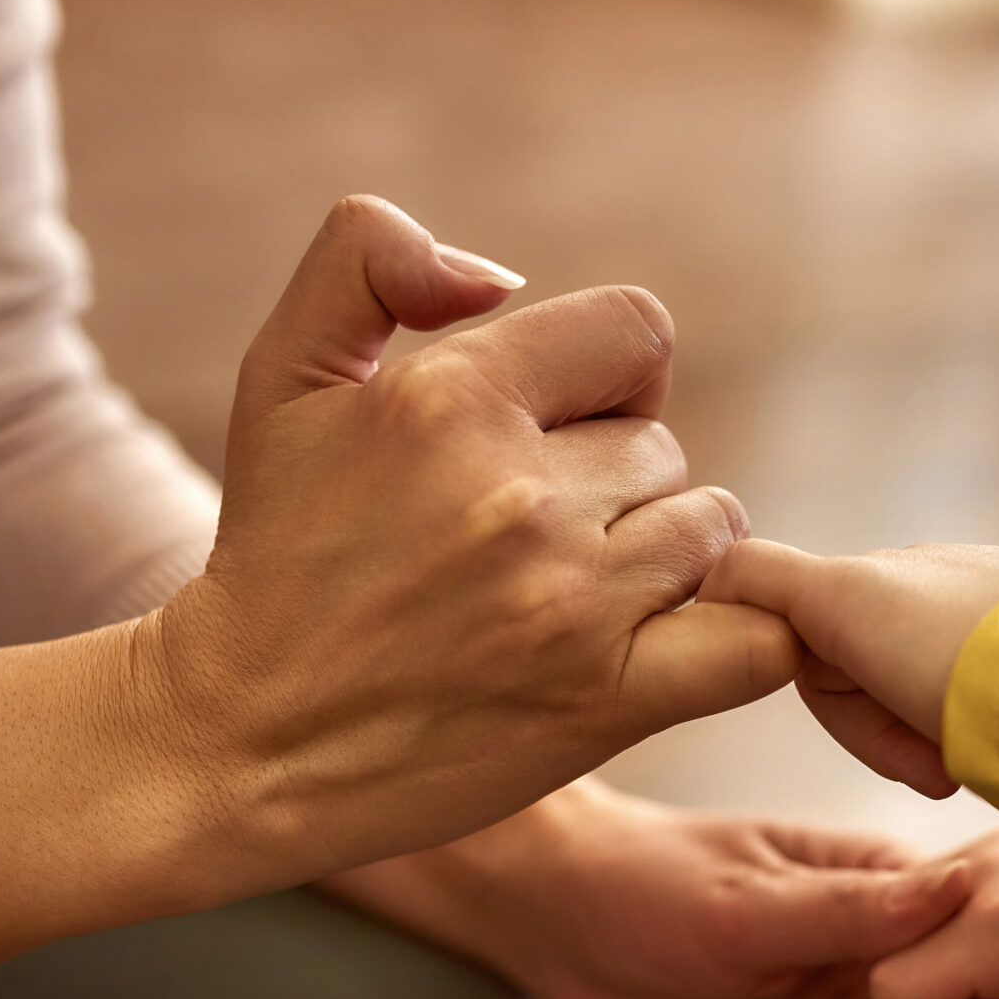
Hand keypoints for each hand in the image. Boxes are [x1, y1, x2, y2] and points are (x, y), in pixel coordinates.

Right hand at [146, 196, 803, 889]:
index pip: (637, 331)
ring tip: (574, 600)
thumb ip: (368, 260)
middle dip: (614, 484)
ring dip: (664, 561)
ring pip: (712, 532)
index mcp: (454, 396)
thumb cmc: (274, 553)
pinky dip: (740, 640)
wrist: (244, 738)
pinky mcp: (609, 702)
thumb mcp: (282, 373)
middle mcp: (522, 493)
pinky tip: (670, 650)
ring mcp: (573, 601)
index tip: (556, 434)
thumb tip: (497, 273)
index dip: (610, 377)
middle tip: (526, 544)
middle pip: (664, 446)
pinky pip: (755, 643)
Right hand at [698, 541, 998, 796]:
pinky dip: (979, 750)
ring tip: (969, 769)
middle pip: (867, 684)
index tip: (872, 725)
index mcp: (901, 570)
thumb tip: (712, 572)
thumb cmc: (957, 650)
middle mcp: (949, 590)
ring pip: (922, 713)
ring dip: (931, 749)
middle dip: (888, 735)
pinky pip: (984, 721)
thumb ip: (763, 577)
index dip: (834, 701)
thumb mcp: (841, 598)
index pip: (816, 642)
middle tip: (932, 770)